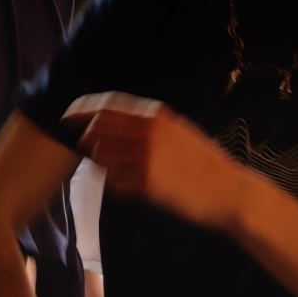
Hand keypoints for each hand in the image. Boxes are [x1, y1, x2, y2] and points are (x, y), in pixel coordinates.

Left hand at [64, 93, 250, 231]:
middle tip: (79, 144)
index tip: (67, 117)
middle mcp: (149, 133)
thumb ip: (148, 122)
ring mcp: (147, 158)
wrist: (230, 191)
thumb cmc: (203, 162)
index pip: (106, 105)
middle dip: (82, 135)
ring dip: (97, 161)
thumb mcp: (178, 129)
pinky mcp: (147, 184)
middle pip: (97, 128)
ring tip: (108, 166)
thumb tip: (110, 119)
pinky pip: (113, 181)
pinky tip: (126, 185)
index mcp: (156, 116)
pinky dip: (113, 183)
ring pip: (100, 155)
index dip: (81, 110)